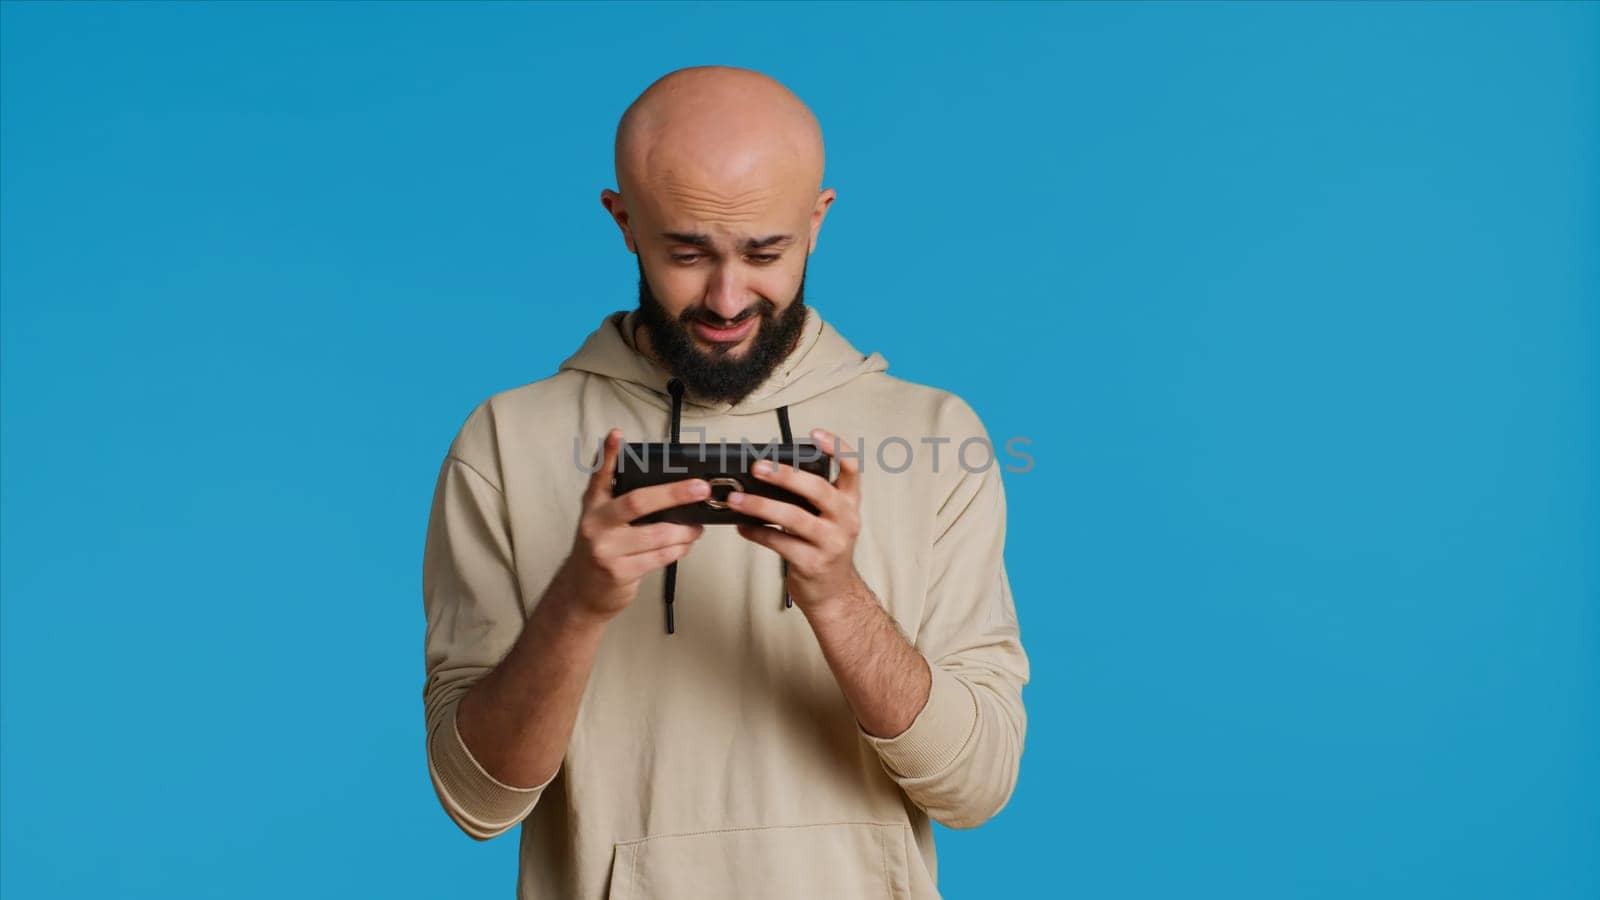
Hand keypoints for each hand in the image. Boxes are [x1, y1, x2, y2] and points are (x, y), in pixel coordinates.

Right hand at [552, 428, 708, 622]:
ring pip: (657, 534)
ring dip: (685, 530)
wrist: (582, 592)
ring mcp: (607, 550)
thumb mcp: (602, 519)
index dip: (608, 454)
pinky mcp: (620, 572)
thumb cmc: (601, 549)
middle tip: (700, 488)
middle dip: (674, 493)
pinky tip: (686, 544)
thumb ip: (618, 497)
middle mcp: (596, 524)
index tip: (617, 434)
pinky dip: (679, 549)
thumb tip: (661, 478)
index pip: (599, 475)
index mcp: (593, 506)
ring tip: (697, 526)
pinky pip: (660, 556)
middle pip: (638, 502)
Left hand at [730, 427, 868, 616]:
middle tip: (758, 467)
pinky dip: (757, 533)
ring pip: (793, 518)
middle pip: (817, 489)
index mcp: (849, 503)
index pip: (851, 467)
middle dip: (785, 475)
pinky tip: (742, 527)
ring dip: (760, 506)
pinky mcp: (812, 563)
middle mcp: (846, 520)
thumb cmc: (825, 549)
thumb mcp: (828, 519)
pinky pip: (779, 543)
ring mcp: (830, 543)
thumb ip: (810, 497)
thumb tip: (768, 474)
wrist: (834, 594)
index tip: (813, 434)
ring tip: (737, 499)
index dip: (835, 447)